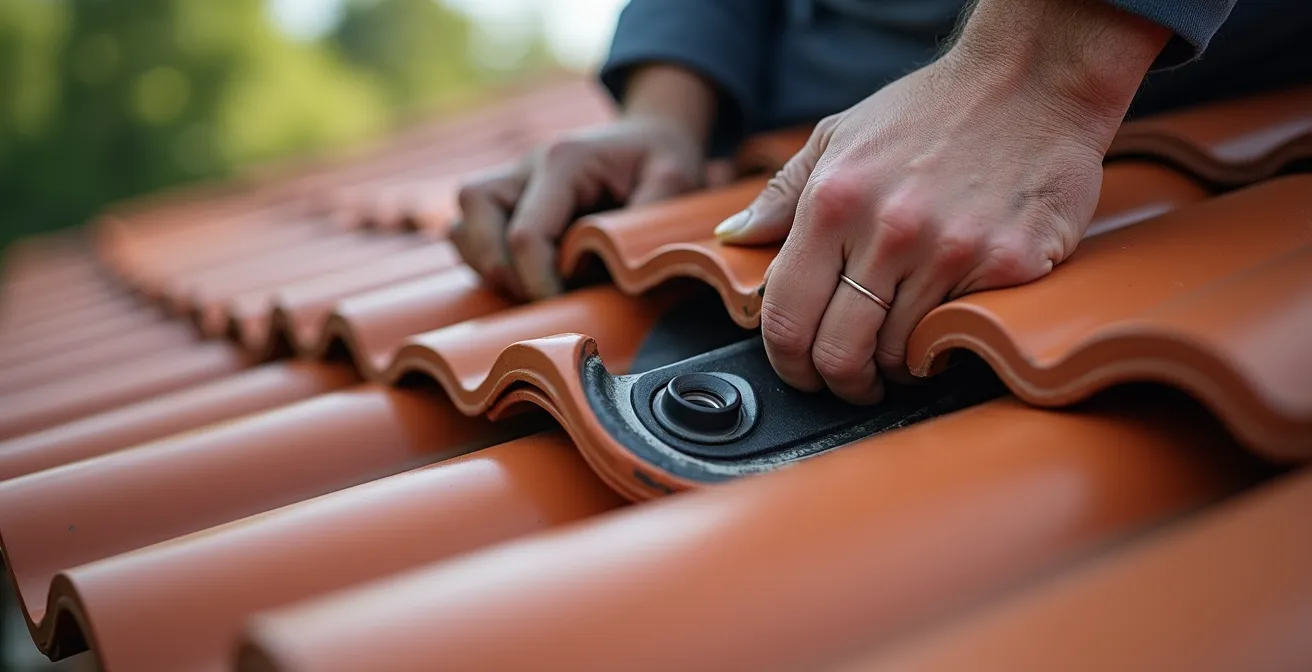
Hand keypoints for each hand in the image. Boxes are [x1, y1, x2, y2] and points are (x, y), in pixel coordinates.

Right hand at [453, 66, 716, 299]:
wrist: (649, 137)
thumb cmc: (662, 161)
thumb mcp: (675, 180)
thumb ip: (648, 221)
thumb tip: (615, 269)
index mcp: (564, 160)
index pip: (525, 233)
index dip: (538, 282)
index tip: (566, 309)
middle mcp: (526, 166)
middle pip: (474, 215)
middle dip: (502, 272)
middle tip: (544, 300)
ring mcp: (509, 182)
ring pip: (461, 225)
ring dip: (487, 266)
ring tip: (533, 289)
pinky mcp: (504, 202)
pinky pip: (468, 235)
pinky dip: (486, 263)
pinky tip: (526, 280)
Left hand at [713, 0, 1168, 403]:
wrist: (1035, 79)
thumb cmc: (932, 110)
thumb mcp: (840, 136)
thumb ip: (783, 194)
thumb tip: (733, 237)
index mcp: (834, 202)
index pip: (786, 316)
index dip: (786, 362)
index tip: (800, 372)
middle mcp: (887, 231)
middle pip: (839, 353)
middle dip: (839, 382)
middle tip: (853, 381)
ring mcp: (950, 252)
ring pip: (900, 355)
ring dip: (896, 364)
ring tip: (904, 343)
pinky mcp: (1008, 265)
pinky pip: (958, 335)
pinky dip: (946, 343)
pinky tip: (945, 322)